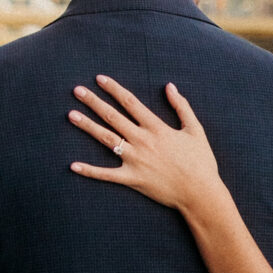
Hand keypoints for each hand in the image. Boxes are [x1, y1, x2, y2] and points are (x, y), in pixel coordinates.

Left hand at [69, 78, 223, 214]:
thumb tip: (170, 86)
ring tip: (71, 114)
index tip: (99, 79)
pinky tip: (73, 165)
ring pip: (106, 139)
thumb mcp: (195, 130)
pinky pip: (106, 174)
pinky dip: (89, 171)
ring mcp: (134, 160)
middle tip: (77, 90)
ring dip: (87, 126)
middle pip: (113, 116)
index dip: (114, 89)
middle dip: (94, 102)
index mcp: (156, 128)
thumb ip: (182, 106)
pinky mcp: (131, 179)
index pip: (130, 102)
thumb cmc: (201, 162)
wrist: (200, 193)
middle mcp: (142, 141)